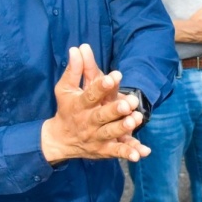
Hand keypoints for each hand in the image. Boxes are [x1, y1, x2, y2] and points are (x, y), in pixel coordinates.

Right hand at [41, 44, 149, 163]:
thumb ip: (75, 69)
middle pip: (102, 116)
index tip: (114, 76)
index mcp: (79, 105)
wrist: (60, 140)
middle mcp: (88, 122)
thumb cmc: (67, 109)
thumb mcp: (66, 89)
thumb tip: (78, 48)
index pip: (90, 94)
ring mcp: (96, 137)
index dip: (101, 86)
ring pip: (111, 133)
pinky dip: (129, 153)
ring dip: (123, 128)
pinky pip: (117, 152)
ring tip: (135, 120)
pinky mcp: (104, 150)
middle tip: (129, 102)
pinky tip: (142, 153)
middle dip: (115, 109)